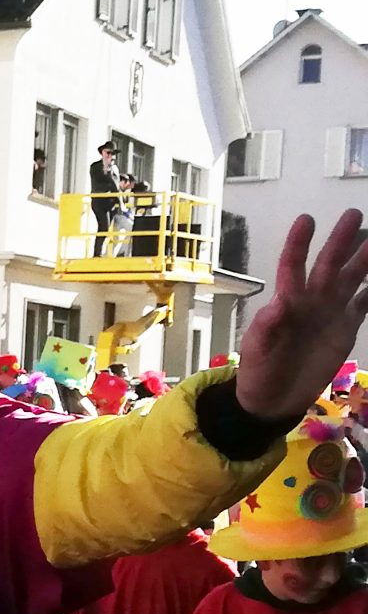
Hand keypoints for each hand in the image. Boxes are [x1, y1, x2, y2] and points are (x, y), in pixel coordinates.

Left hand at [233, 210, 367, 420]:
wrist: (272, 400)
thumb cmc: (258, 371)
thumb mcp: (256, 350)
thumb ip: (266, 328)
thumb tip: (277, 305)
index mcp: (287, 303)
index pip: (293, 267)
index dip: (299, 245)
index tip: (306, 220)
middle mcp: (311, 302)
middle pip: (329, 265)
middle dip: (339, 240)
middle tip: (352, 212)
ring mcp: (330, 314)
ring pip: (351, 279)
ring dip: (364, 260)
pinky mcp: (345, 330)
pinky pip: (364, 306)